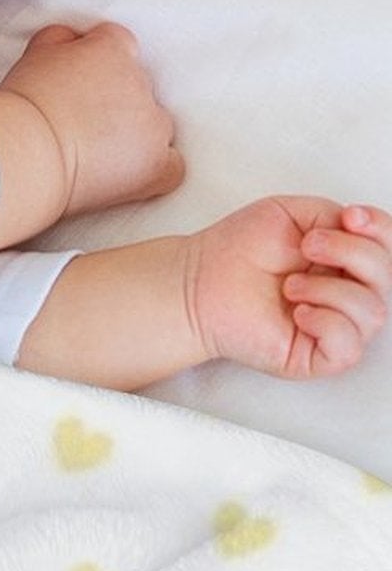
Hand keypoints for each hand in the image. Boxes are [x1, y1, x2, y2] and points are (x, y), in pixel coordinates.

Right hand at [0, 22, 183, 216]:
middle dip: (115, 101)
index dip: (96, 64)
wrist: (24, 152)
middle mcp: (141, 82)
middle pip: (138, 86)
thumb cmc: (22, 105)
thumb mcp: (35, 53)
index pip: (118, 45)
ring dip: (134, 134)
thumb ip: (62, 39)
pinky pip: (171, 165)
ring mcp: (153, 125)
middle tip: (79, 121)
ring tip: (96, 152)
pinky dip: (155, 168)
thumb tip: (74, 40)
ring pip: (155, 124)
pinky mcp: (156, 165)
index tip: (78, 83)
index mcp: (114, 49)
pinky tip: (129, 174)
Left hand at [185, 197, 390, 378]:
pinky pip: (349, 347)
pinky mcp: (317, 356)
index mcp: (345, 261)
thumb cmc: (236, 251)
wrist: (197, 282)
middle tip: (307, 246)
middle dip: (351, 253)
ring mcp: (335, 326)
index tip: (350, 217)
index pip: (388, 249)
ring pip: (373, 312)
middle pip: (387, 277)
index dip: (381, 230)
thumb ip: (333, 215)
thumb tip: (360, 228)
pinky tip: (298, 312)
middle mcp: (346, 294)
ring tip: (289, 285)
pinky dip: (327, 323)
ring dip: (329, 290)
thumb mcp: (290, 214)